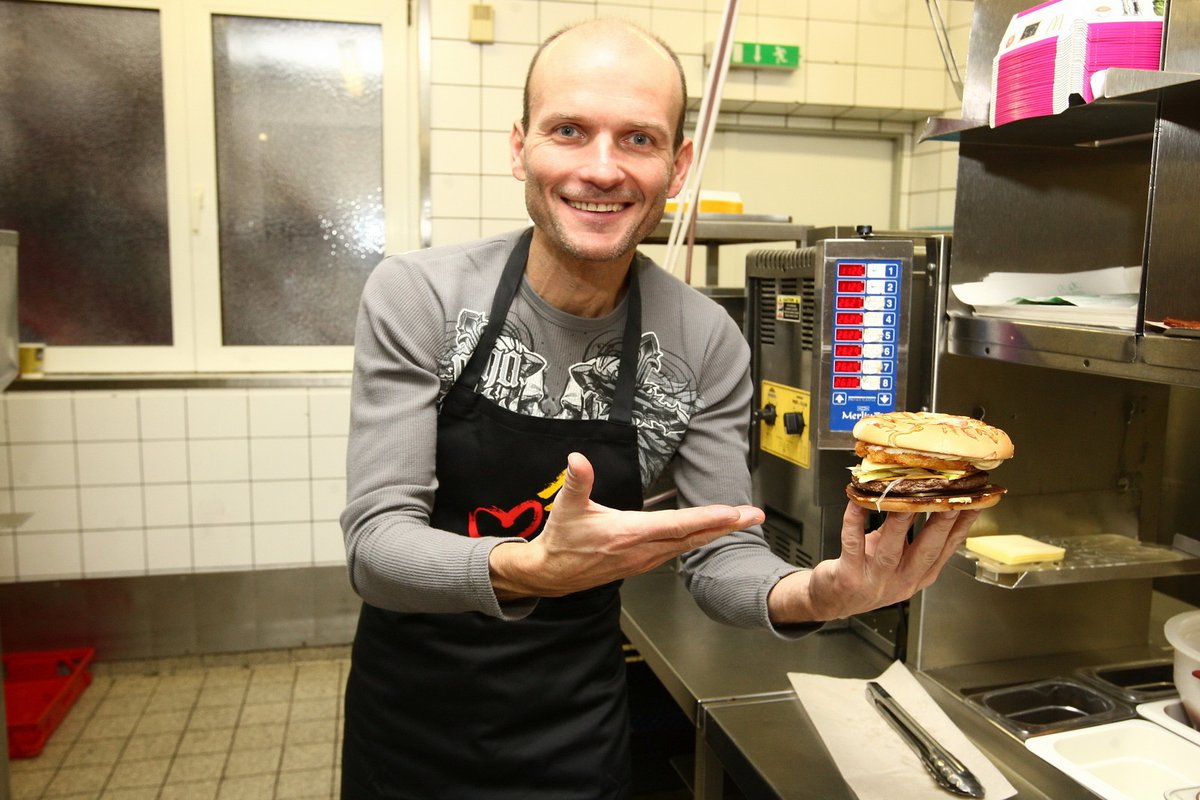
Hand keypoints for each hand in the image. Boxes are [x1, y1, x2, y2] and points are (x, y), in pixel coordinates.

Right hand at [489, 452, 763, 598]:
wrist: (552, 574)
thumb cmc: (562, 541)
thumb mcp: (566, 507)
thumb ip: (578, 481)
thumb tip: (578, 458)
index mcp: (629, 534)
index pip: (677, 525)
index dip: (708, 518)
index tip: (732, 512)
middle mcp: (643, 549)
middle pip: (694, 536)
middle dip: (727, 526)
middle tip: (754, 515)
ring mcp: (645, 558)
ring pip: (689, 545)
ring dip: (716, 532)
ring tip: (740, 520)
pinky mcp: (643, 561)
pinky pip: (677, 548)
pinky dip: (696, 536)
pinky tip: (705, 526)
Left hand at [768, 502, 980, 623]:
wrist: (832, 600)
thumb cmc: (866, 573)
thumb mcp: (896, 556)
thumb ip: (910, 531)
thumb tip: (925, 494)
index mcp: (920, 575)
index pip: (947, 548)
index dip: (962, 525)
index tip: (976, 501)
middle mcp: (903, 580)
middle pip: (927, 550)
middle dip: (941, 523)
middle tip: (951, 498)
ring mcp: (876, 581)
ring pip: (891, 548)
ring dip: (901, 521)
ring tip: (908, 497)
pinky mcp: (850, 575)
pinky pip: (853, 542)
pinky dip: (854, 520)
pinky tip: (857, 501)